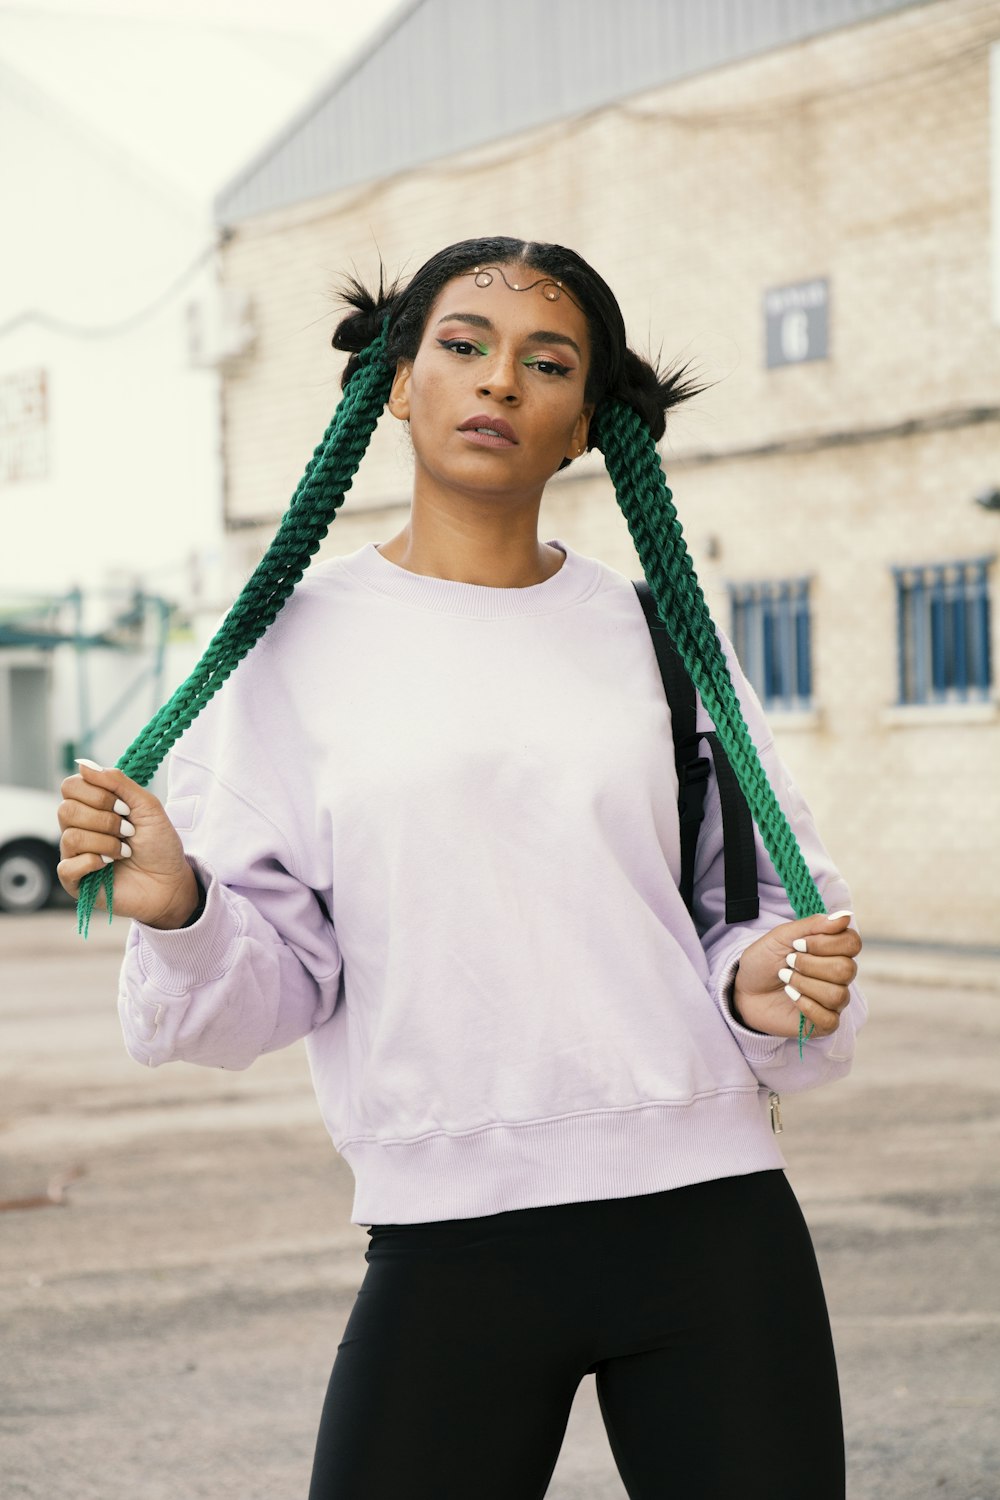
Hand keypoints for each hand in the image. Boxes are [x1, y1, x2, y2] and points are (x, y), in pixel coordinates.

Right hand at [57, 760, 199, 928]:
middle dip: (104, 820)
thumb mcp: (146, 805)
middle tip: (129, 831)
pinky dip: (92, 862)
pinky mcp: (75, 881)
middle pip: (66, 809)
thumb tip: (83, 764)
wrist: (171, 881)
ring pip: (70, 836)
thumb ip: (117, 782)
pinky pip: (67, 866)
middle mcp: (79, 828)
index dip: (97, 793)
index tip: (125, 807)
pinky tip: (109, 864)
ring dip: (106, 842)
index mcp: (92, 807)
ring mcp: (74, 855)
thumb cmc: (160, 844)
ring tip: (125, 851)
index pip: (70, 786)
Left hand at [730, 911, 860, 1038]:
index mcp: (833, 951)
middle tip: (789, 962)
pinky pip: (830, 1019)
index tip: (797, 944)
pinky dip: (807, 1006)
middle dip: (811, 965)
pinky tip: (791, 996)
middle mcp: (839, 976)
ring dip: (805, 985)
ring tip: (786, 979)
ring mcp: (833, 1001)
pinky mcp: (824, 1024)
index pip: (852, 943)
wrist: (744, 989)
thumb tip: (845, 916)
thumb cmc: (764, 961)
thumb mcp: (781, 936)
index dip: (826, 943)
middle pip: (847, 969)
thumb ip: (813, 925)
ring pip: (838, 995)